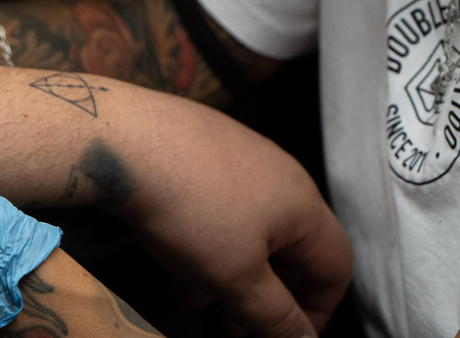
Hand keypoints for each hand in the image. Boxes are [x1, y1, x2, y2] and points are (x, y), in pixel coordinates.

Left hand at [117, 96, 351, 337]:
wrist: (122, 140)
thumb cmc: (188, 209)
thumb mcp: (235, 279)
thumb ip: (274, 316)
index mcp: (303, 204)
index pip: (336, 267)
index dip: (316, 311)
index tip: (284, 336)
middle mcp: (282, 172)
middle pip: (294, 248)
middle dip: (268, 297)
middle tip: (234, 326)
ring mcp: (244, 152)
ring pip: (254, 229)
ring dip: (235, 272)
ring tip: (198, 299)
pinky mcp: (208, 144)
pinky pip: (224, 203)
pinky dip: (212, 239)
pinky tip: (177, 256)